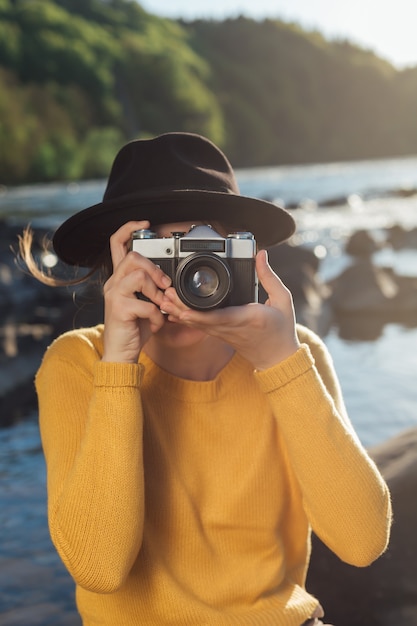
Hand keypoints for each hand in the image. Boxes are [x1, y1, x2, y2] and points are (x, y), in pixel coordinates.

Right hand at [101, 221, 171, 362]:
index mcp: (119, 279)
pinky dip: (158, 316)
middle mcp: (113, 283)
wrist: (121, 354)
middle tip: (166, 286)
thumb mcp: (146, 304)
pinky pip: (146, 304)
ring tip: (160, 307)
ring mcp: (114, 295)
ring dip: (157, 293)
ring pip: (139, 276)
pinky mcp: (119, 309)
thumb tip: (170, 282)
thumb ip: (153, 289)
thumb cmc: (134, 328)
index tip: (145, 223)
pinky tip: (156, 324)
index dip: (128, 228)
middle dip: (155, 270)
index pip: (116, 244)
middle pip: (133, 257)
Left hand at [160, 250, 299, 369]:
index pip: (219, 316)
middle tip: (166, 293)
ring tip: (164, 298)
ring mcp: (223, 333)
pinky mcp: (219, 335)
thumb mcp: (283, 300)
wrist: (277, 358)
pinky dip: (185, 318)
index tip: (183, 305)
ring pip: (196, 324)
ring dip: (179, 312)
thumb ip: (269, 276)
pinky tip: (173, 310)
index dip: (198, 312)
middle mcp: (231, 327)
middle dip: (181, 307)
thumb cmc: (282, 330)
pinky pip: (199, 326)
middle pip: (200, 319)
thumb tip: (261, 254)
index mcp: (247, 318)